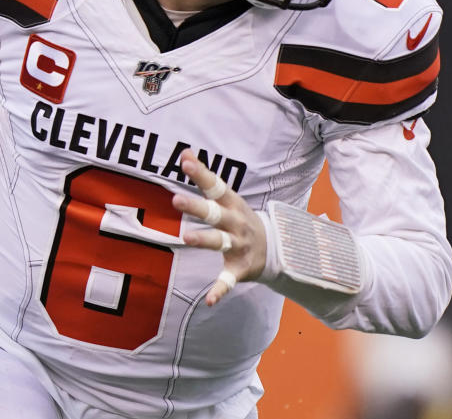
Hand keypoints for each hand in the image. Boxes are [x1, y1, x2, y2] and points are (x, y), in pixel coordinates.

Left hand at [171, 149, 266, 305]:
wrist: (275, 248)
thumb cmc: (239, 217)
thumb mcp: (227, 195)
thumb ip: (205, 176)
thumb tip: (185, 152)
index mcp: (232, 204)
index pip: (215, 185)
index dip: (201, 174)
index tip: (185, 162)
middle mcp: (236, 223)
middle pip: (215, 213)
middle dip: (197, 207)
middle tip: (176, 199)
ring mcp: (239, 246)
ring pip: (220, 242)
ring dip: (204, 240)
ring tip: (185, 237)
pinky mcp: (240, 269)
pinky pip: (228, 280)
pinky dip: (219, 290)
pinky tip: (208, 301)